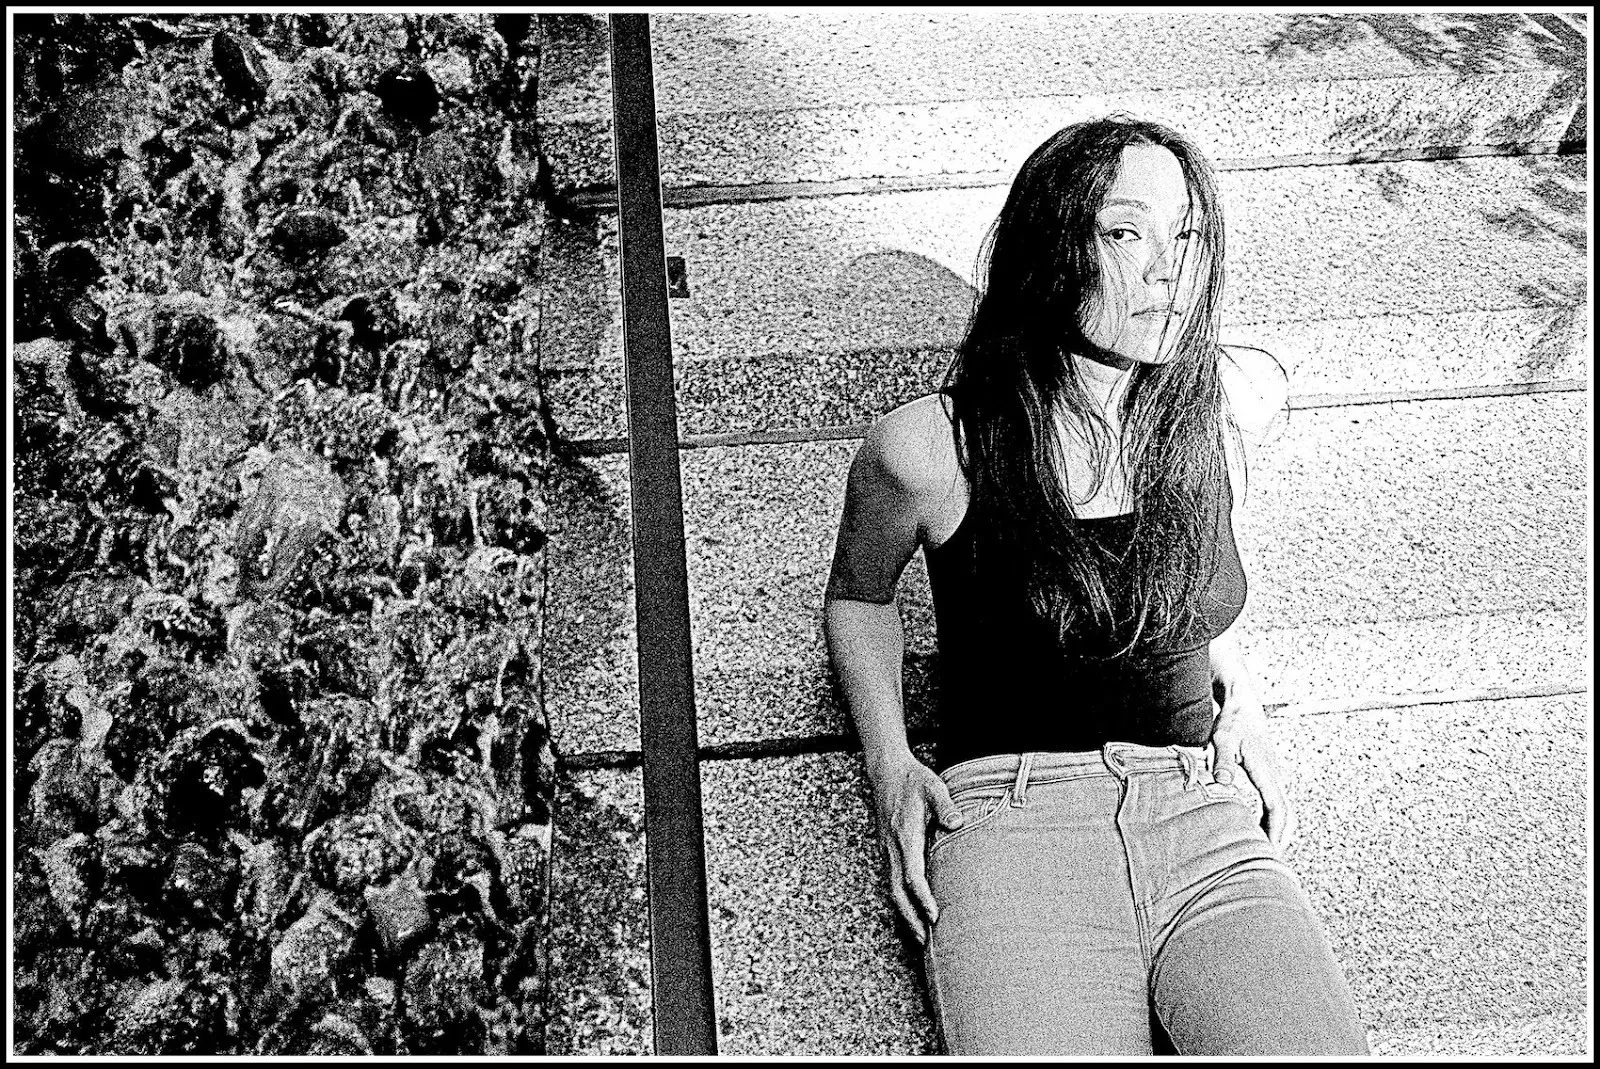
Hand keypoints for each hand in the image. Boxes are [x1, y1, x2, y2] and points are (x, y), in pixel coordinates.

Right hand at [866, 751, 964, 943]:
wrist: (886, 771)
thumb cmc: (913, 780)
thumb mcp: (933, 786)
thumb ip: (945, 805)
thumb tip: (957, 823)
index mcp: (905, 835)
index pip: (912, 874)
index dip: (923, 897)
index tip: (935, 915)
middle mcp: (893, 848)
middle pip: (897, 891)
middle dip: (910, 918)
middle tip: (925, 941)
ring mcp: (888, 851)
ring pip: (893, 890)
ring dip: (905, 914)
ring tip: (920, 937)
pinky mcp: (888, 851)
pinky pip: (892, 882)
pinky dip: (902, 902)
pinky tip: (912, 913)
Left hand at [1211, 690, 1295, 852]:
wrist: (1243, 703)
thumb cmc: (1233, 721)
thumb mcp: (1223, 739)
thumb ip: (1223, 761)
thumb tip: (1223, 784)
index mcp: (1267, 772)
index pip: (1278, 810)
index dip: (1275, 833)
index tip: (1269, 852)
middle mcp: (1276, 777)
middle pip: (1286, 815)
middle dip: (1279, 838)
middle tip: (1267, 862)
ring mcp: (1275, 777)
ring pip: (1283, 811)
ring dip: (1276, 830)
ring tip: (1263, 852)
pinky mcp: (1269, 776)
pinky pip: (1275, 804)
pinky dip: (1272, 820)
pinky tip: (1259, 830)